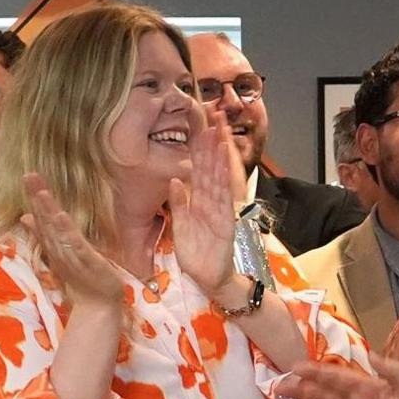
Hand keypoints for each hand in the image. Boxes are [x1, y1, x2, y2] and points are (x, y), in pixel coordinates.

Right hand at [19, 173, 124, 309]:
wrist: (97, 304)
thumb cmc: (81, 277)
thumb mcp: (62, 252)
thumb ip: (44, 235)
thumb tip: (26, 216)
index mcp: (54, 244)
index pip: (42, 216)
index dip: (34, 196)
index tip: (29, 175)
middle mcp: (59, 248)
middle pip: (45, 220)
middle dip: (37, 197)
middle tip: (29, 175)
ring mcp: (72, 255)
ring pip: (57, 231)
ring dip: (49, 212)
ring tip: (41, 192)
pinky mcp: (87, 262)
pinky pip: (77, 246)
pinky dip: (69, 232)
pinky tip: (63, 217)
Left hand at [169, 111, 237, 301]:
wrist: (210, 279)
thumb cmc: (196, 255)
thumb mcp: (180, 227)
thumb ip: (178, 204)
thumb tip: (173, 180)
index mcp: (199, 203)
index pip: (200, 171)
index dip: (200, 150)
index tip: (200, 128)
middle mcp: (211, 203)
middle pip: (211, 169)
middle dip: (211, 144)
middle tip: (213, 119)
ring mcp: (219, 212)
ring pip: (218, 179)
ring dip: (218, 157)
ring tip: (218, 135)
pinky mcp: (224, 223)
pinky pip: (220, 200)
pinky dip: (219, 184)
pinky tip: (217, 167)